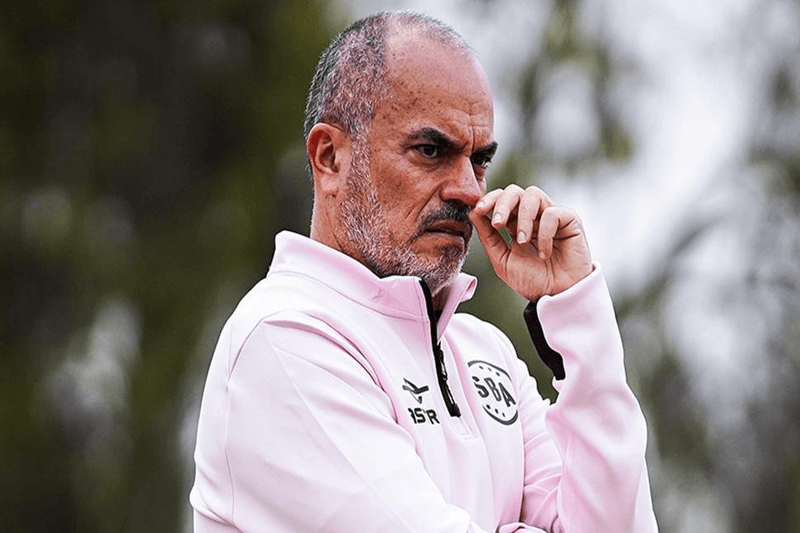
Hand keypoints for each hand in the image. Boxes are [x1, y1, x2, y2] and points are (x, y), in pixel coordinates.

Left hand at [469, 185, 592, 300]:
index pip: (500, 199)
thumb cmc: (533, 281)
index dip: (489, 200)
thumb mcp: (502, 260)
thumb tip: (473, 213)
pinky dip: (545, 232)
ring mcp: (551, 216)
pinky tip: (545, 253)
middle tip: (498, 224)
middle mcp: (533, 216)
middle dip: (502, 204)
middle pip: (514, 191)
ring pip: (533, 194)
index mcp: (515, 223)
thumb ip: (488, 237)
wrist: (557, 297)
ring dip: (523, 217)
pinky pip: (553, 213)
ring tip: (522, 241)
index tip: (478, 210)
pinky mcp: (570, 221)